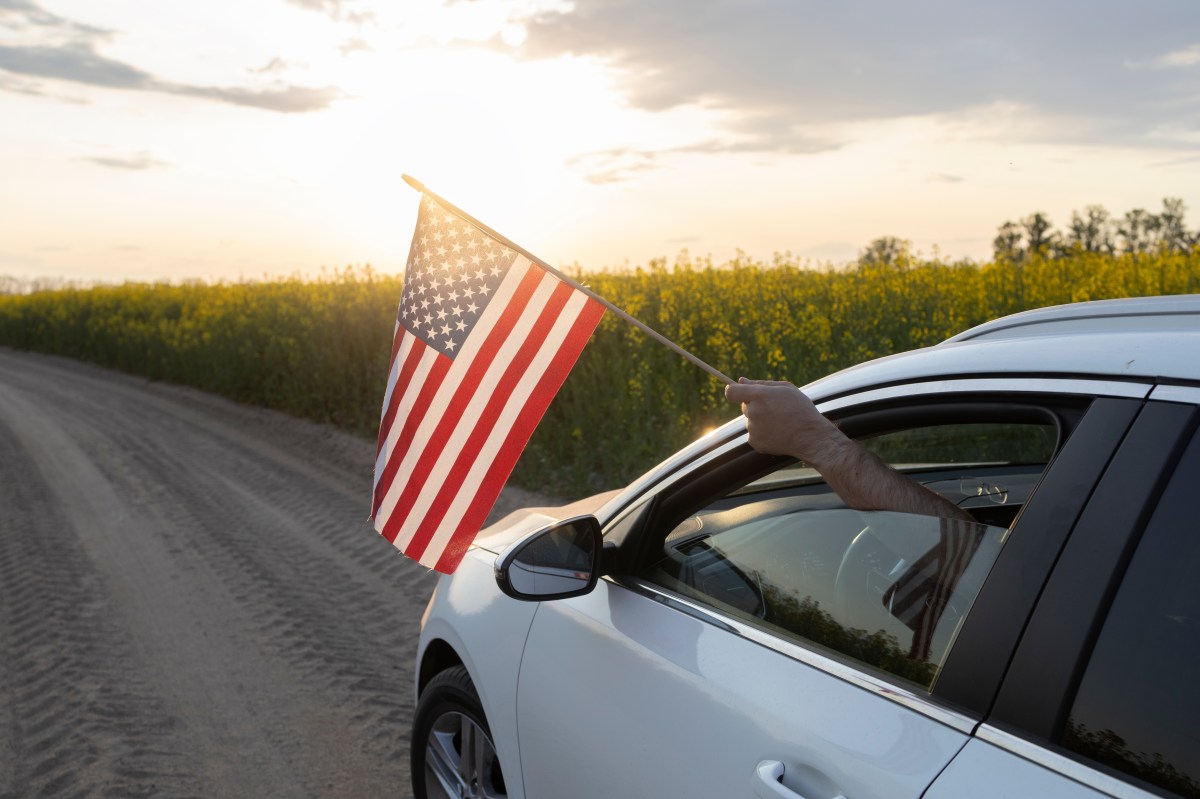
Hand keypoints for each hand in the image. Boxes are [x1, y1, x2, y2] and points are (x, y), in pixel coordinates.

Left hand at [724, 378, 845, 464]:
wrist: (811, 436)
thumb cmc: (800, 408)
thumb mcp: (786, 389)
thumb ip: (760, 383)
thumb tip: (740, 380)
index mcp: (759, 396)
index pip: (731, 392)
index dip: (732, 391)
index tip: (736, 391)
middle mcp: (753, 412)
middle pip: (744, 406)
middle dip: (755, 406)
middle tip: (775, 410)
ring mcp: (753, 429)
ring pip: (750, 421)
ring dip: (760, 420)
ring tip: (780, 422)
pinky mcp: (755, 442)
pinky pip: (753, 434)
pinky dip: (762, 433)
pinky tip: (777, 432)